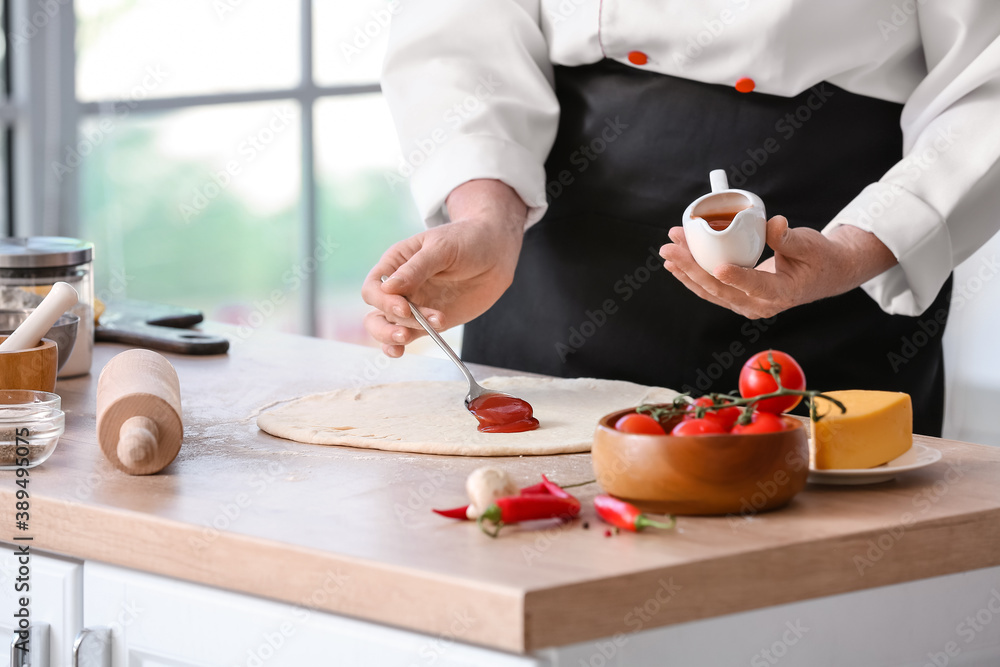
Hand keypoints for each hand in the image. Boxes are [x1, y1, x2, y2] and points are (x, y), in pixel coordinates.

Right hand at [362, 179, 526, 356]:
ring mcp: (414, 305)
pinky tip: (401, 352)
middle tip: (406, 332)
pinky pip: (409, 336)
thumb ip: (416, 268)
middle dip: (385, 327)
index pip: (374, 287)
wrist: (496, 253)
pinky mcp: (428, 321)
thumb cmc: (467, 241)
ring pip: (388, 328)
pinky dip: (400, 347)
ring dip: (400, 337)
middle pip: (376, 312)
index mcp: (396, 263)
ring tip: (430, 330)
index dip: (383, 301)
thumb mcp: (441, 248)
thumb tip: (388, 288)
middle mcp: (400, 286)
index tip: (405, 308)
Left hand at [658, 216, 897, 318]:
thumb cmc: (818, 257)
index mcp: (782, 293)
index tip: (718, 266)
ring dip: (686, 271)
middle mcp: (760, 305)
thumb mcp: (810, 244)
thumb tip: (774, 224)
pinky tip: (675, 264)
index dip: (737, 277)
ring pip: (710, 292)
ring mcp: (746, 305)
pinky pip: (711, 290)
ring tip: (667, 254)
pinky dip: (692, 276)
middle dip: (692, 268)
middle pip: (721, 289)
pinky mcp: (738, 299)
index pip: (755, 286)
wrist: (823, 275)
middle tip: (671, 249)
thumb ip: (788, 237)